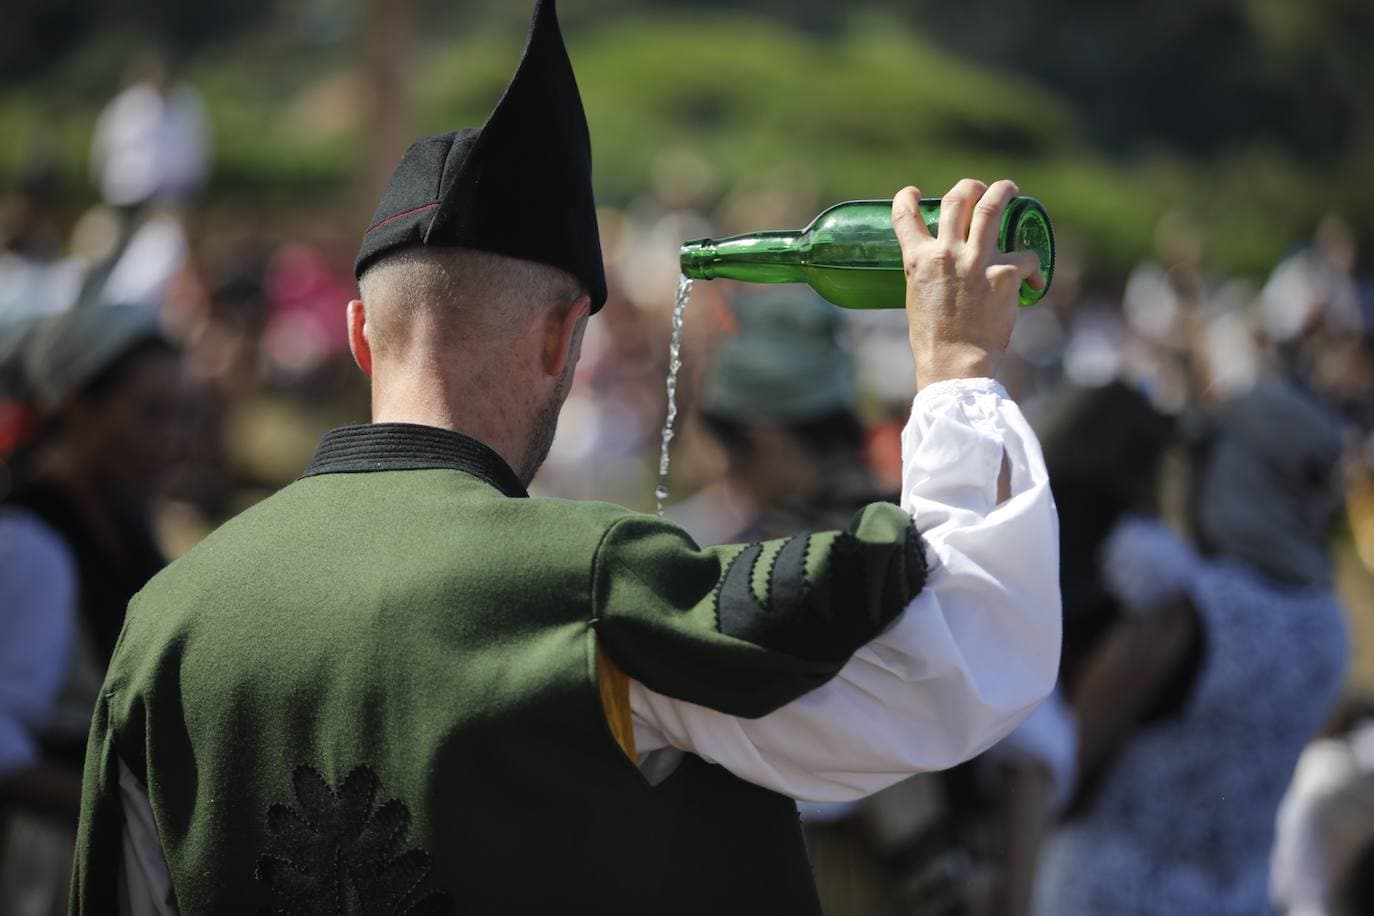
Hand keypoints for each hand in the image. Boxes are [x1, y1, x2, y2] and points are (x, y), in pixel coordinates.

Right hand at [892, 179, 1043, 389]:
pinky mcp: (1006, 273)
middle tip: (978, 189)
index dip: (906, 199)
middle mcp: (947, 252)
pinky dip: (1033, 265)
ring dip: (1003, 192)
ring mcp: (978, 260)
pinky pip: (1028, 255)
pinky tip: (1034, 280)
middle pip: (957, 200)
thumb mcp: (917, 298)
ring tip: (1009, 189)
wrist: (955, 362)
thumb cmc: (933, 340)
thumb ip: (928, 275)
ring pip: (992, 208)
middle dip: (969, 187)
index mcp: (919, 260)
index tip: (912, 193)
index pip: (904, 217)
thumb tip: (943, 269)